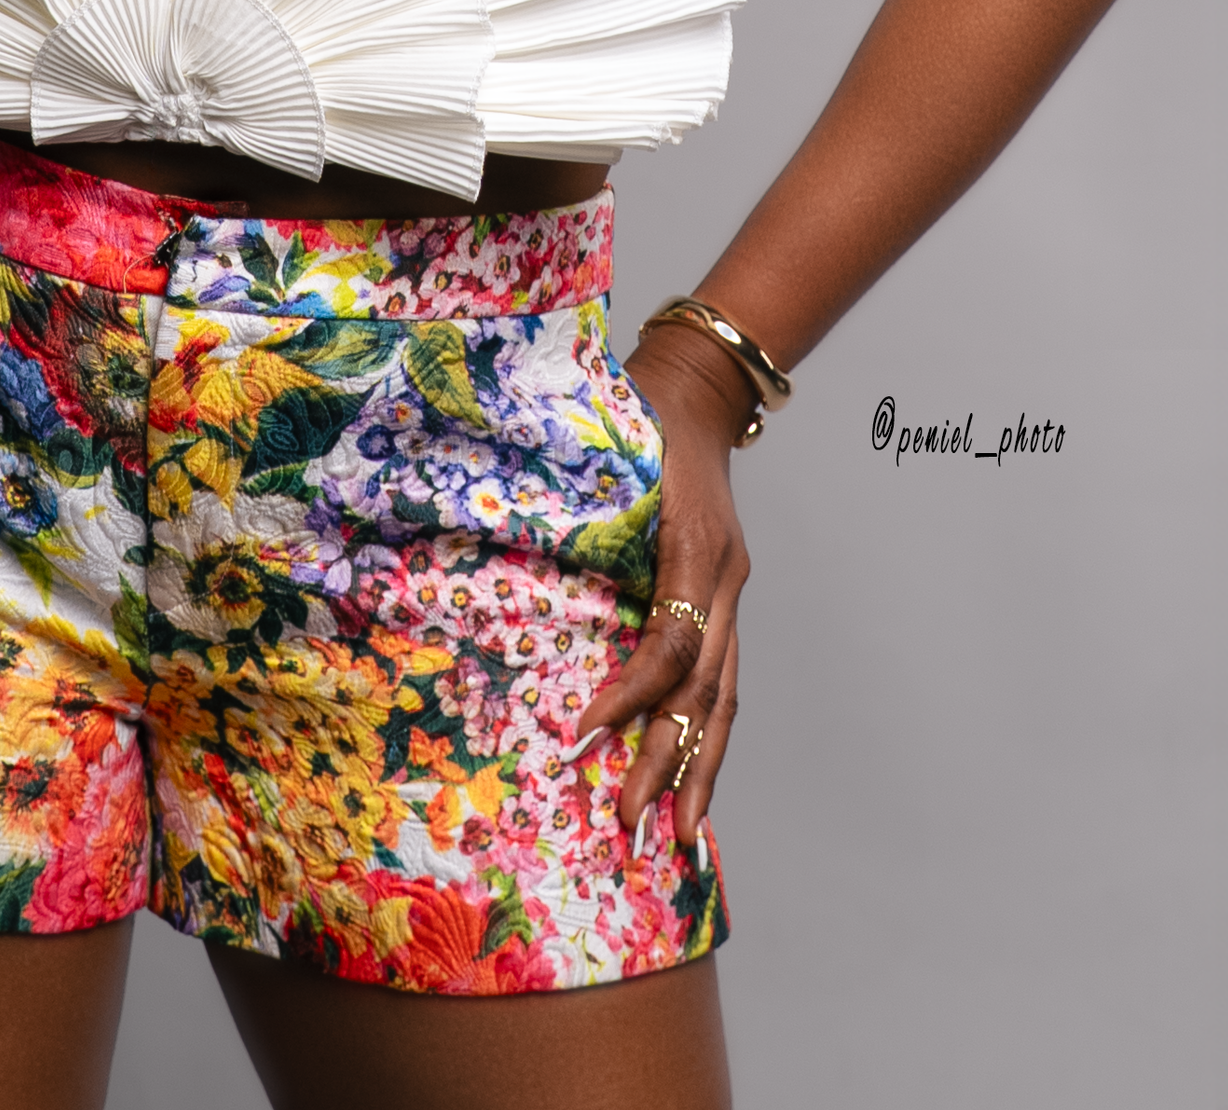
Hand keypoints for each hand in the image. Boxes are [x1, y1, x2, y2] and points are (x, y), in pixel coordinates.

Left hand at [576, 329, 754, 851]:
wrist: (696, 392)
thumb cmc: (641, 416)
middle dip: (668, 761)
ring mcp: (731, 593)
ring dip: (701, 768)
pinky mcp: (724, 601)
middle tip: (628, 821)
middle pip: (704, 689)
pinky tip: (692, 781)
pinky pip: (721, 682)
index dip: (630, 692)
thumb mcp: (611, 452)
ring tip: (682, 835)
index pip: (670, 640)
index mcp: (696, 545)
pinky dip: (708, 737)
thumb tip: (497, 551)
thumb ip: (570, 506)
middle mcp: (723, 578)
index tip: (582, 732)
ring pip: (723, 698)